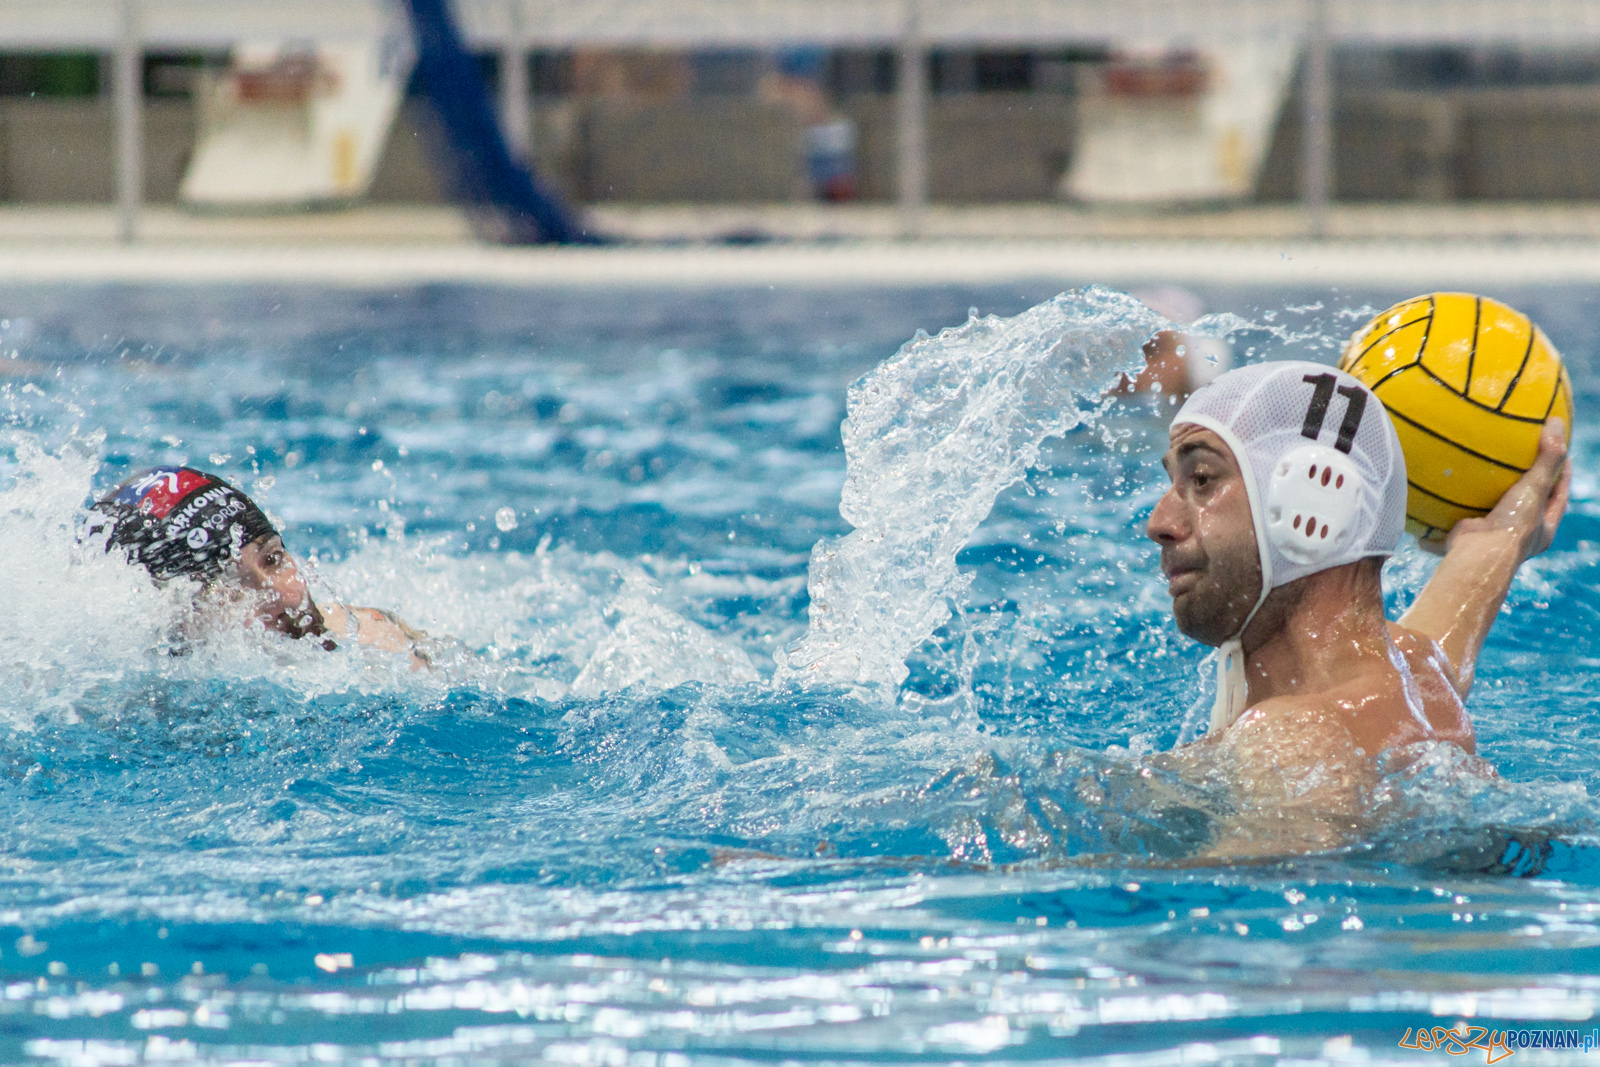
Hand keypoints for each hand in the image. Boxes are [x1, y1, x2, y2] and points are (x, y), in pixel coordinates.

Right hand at [1426, 417, 1569, 561]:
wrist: (1477, 557)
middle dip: (1524, 488)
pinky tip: (1436, 494)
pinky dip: (1447, 511)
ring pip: (1490, 516)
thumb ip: (1546, 457)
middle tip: (1521, 462)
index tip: (1560, 455)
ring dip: (1484, 500)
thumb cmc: (1512, 526)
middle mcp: (1518, 538)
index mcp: (1542, 530)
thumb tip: (1557, 421)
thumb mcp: (1535, 487)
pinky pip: (1455, 521)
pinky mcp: (1465, 540)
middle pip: (1527, 508)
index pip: (1559, 498)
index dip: (1562, 476)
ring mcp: (1490, 541)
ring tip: (1478, 475)